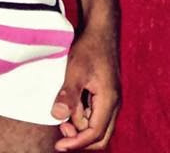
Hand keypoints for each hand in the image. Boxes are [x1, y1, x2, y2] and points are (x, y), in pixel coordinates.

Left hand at [51, 25, 120, 149]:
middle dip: (80, 138)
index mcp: (109, 101)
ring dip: (80, 125)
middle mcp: (113, 103)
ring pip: (97, 124)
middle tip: (61, 131)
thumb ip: (68, 94)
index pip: (94, 134)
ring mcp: (110, 98)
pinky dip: (83, 115)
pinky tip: (70, 104)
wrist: (100, 29)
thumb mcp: (76, 70)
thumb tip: (58, 116)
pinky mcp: (105, 92)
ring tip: (62, 114)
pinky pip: (95, 113)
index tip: (58, 145)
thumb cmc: (89, 47)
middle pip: (100, 135)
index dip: (76, 143)